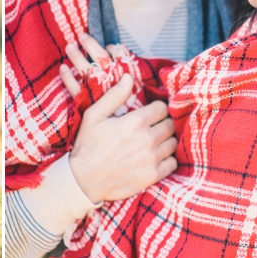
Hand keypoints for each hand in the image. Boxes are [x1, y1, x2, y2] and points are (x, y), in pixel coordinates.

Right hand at [60, 35, 177, 202]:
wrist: (83, 180)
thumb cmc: (87, 146)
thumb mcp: (94, 116)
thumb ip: (114, 96)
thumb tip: (129, 77)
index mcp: (135, 122)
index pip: (162, 107)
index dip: (155, 109)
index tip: (149, 114)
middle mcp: (148, 139)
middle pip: (170, 124)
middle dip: (162, 123)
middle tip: (151, 128)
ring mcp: (152, 158)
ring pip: (173, 143)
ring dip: (165, 141)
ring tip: (153, 143)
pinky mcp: (153, 175)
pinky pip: (172, 163)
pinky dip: (167, 159)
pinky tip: (154, 158)